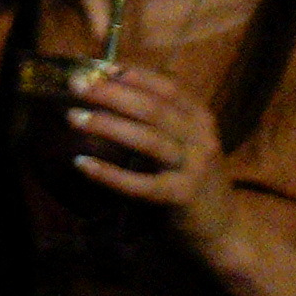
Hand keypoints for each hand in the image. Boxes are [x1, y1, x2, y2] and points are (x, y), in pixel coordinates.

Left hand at [62, 57, 232, 242]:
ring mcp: (195, 168)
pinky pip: (142, 184)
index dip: (133, 74)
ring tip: (74, 117)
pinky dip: (110, 173)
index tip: (98, 66)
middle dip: (112, 94)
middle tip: (76, 85)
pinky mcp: (183, 197)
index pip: (167, 86)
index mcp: (199, 117)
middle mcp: (201, 138)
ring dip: (108, 126)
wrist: (222, 229)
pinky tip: (82, 163)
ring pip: (149, 140)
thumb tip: (105, 84)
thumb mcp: (183, 140)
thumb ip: (156, 116)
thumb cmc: (189, 176)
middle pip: (153, 108)